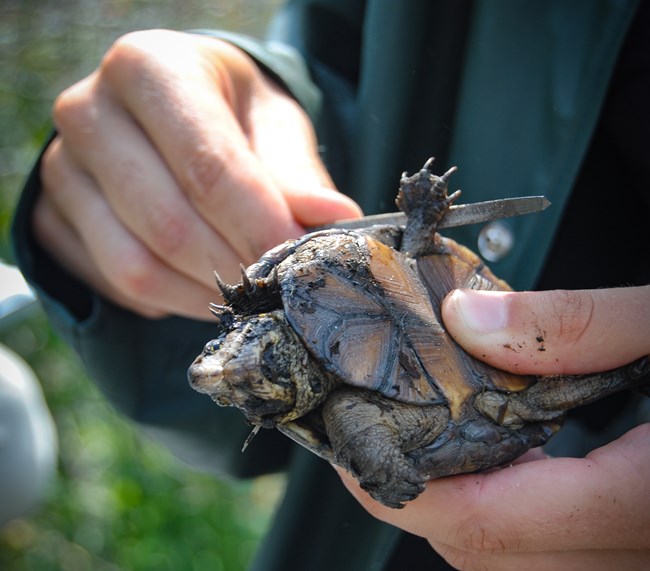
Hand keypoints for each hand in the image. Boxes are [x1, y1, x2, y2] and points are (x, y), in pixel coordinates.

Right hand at [34, 30, 360, 318]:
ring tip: (247, 293)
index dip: (259, 224)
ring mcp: (62, 170)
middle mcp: (90, 113)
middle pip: (168, 222)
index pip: (207, 166)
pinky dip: (170, 300)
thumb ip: (298, 175)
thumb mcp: (272, 128)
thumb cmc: (230, 116)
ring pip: (137, 265)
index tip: (299, 262)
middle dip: (235, 268)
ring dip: (204, 293)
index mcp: (150, 69)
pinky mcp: (53, 219)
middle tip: (278, 288)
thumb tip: (339, 218)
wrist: (169, 113)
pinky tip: (203, 287)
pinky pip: (117, 284)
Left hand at [337, 286, 649, 569]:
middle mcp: (635, 550)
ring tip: (436, 443)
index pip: (489, 522)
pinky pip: (546, 550)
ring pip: (510, 562)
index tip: (356, 450)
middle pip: (485, 554)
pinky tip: (502, 459)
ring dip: (461, 509)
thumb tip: (466, 319)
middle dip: (421, 500)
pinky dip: (505, 511)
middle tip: (386, 438)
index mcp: (641, 503)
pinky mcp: (629, 541)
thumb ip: (571, 326)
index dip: (406, 489)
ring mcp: (632, 554)